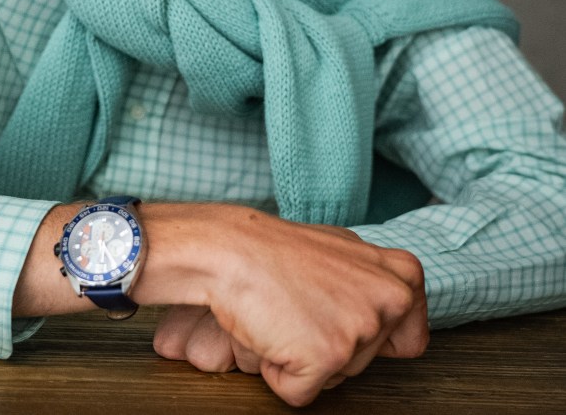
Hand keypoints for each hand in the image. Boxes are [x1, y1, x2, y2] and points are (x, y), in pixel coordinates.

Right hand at [139, 207, 428, 407]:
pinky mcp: (327, 356)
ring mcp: (359, 329)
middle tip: (302, 305)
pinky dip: (279, 375)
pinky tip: (271, 333)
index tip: (347, 322)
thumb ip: (373, 279)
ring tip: (285, 313)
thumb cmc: (277, 250)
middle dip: (331, 346)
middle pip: (366, 362)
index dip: (375, 341)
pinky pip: (301, 393)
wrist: (229, 249)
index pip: (412, 337)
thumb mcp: (342, 251)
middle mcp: (388, 300)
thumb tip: (390, 305)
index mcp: (399, 275)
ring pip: (336, 378)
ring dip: (305, 357)